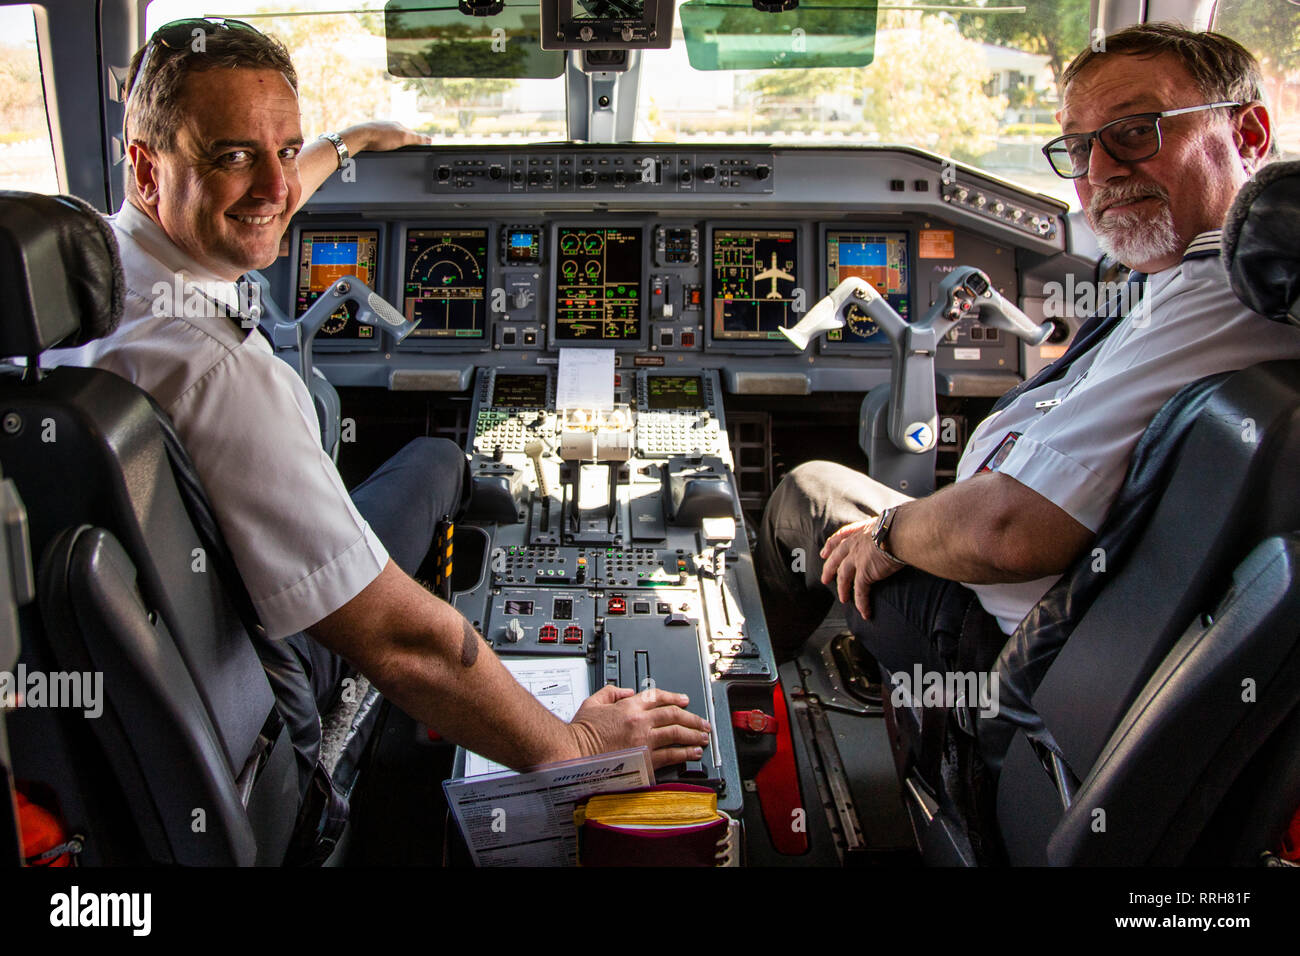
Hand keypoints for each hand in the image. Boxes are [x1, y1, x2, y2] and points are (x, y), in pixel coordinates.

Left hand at [342, 120, 430, 153]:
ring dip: (395, 145)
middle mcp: (390, 126)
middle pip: (402, 136)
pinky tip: (384, 151)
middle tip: (410, 151)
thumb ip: (417, 139)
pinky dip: (386, 146)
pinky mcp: (373, 137)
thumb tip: (429, 139)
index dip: (418, 141)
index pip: (413, 134)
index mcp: (398, 125)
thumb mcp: (403, 138)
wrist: (360, 138)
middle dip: (406, 143)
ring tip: (397, 152)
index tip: (422, 147)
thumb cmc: (379, 137)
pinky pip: (383, 142)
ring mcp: (381, 131)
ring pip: (392, 139)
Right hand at [568, 685, 710, 770]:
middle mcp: (640, 721)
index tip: (685, 701)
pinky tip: (692, 753)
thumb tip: (627, 692)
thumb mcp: (593, 702)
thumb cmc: (580, 732)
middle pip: (674, 715)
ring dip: (693, 735)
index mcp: (629, 706)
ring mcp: (643, 741)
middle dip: (692, 718)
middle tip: (702, 722)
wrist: (574, 753)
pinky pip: (670, 755)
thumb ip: (611, 692)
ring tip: (703, 737)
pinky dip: (684, 753)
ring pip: (676, 734)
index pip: (658, 697)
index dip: (675, 697)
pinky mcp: (644, 760)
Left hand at [820, 517, 902, 618]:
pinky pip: (860, 592)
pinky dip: (861, 603)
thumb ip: (884, 529)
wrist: (902, 531)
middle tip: (824, 579)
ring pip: (843, 577)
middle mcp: (854, 544)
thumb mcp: (887, 522)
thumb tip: (894, 531)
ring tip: (843, 599)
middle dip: (829, 570)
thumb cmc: (901, 525)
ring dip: (843, 590)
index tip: (824, 553)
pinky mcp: (865, 573)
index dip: (830, 546)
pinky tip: (864, 612)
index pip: (840, 537)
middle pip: (836, 559)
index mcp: (860, 531)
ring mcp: (857, 559)